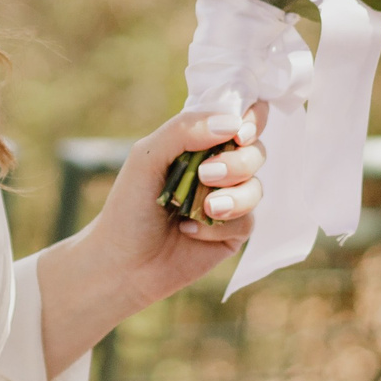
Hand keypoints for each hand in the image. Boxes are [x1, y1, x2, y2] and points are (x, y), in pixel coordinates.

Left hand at [36, 106, 265, 374]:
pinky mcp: (233, 233)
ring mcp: (228, 200)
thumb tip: (232, 123)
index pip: (239, 117)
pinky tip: (189, 231)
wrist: (123, 263)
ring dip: (234, 195)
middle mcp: (218, 167)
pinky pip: (248, 221)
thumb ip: (184, 130)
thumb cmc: (129, 206)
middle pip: (256, 150)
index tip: (240, 132)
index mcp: (199, 142)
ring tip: (205, 208)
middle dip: (238, 161)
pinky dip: (221, 225)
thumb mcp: (147, 156)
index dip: (251, 119)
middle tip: (207, 174)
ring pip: (256, 187)